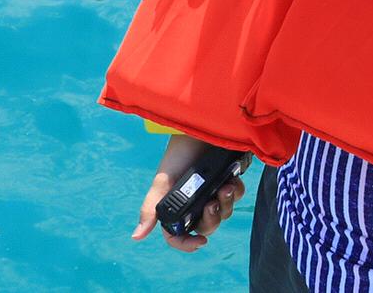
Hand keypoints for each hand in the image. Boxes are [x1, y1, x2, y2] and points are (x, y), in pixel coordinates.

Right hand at [132, 134, 247, 252]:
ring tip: (225, 187)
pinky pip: (235, 195)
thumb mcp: (162, 182)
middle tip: (212, 203)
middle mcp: (195, 202)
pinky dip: (235, 191)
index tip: (201, 242)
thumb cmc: (178, 154)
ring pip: (223, 212)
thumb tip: (136, 237)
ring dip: (225, 203)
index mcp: (177, 207)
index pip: (181, 235)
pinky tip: (233, 180)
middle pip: (207, 226)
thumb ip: (152, 209)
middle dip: (212, 219)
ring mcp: (212, 191)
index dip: (188, 244)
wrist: (199, 129)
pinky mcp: (227, 179)